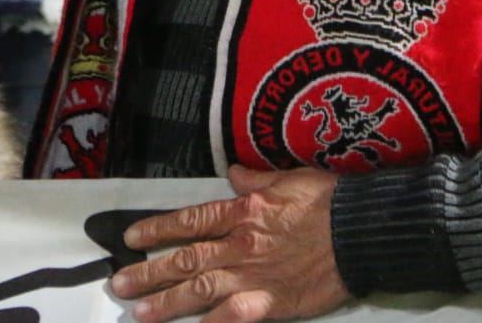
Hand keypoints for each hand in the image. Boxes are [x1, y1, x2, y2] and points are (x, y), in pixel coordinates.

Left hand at [111, 165, 349, 322]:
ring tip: (138, 311)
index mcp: (244, 212)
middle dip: (149, 272)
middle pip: (186, 259)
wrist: (361, 232)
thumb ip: (256, 178)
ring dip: (165, 301)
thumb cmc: (331, 202)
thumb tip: (231, 173)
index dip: (158, 230)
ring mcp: (253, 276)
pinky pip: (231, 317)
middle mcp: (241, 244)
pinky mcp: (270, 303)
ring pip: (199, 290)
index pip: (190, 221)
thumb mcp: (291, 178)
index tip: (132, 239)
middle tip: (119, 284)